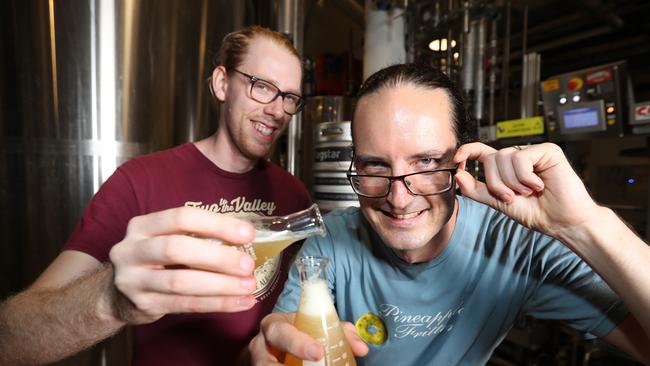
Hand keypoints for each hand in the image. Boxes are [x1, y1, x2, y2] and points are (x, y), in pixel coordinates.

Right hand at [108, 206, 256, 323]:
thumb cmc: (154, 260)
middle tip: (247, 265)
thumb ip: (196, 236)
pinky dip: (216, 304)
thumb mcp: (165, 239)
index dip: (217, 224)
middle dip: (218, 257)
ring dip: (220, 285)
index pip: (182, 217)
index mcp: (143, 226)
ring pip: (180, 282)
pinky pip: (184, 305)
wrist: (116, 293)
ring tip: (248, 287)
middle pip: (177, 248)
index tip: (247, 234)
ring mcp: (133, 279)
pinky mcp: (142, 304)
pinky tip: (239, 303)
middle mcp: (132, 249)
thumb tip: (244, 238)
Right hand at [249, 312, 368, 364]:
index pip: (281, 332)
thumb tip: (361, 347)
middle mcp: (260, 346)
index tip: (319, 352)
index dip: (298, 343)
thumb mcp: (314, 326)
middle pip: (265, 363)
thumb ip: (338, 331)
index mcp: (274, 325)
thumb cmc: (298, 332)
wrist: (276, 344)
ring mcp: (258, 363)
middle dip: (289, 360)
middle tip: (317, 361)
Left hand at [452, 142, 601, 239]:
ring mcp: (533, 152)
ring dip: (513, 183)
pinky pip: (521, 159)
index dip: (467, 151)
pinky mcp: (547, 150)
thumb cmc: (536, 212)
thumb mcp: (498, 202)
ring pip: (504, 158)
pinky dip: (526, 177)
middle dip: (497, 183)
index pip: (481, 151)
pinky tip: (539, 185)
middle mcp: (518, 156)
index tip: (457, 160)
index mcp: (506, 167)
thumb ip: (477, 190)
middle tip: (513, 197)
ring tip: (529, 192)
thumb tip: (458, 175)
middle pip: (491, 159)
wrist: (562, 222)